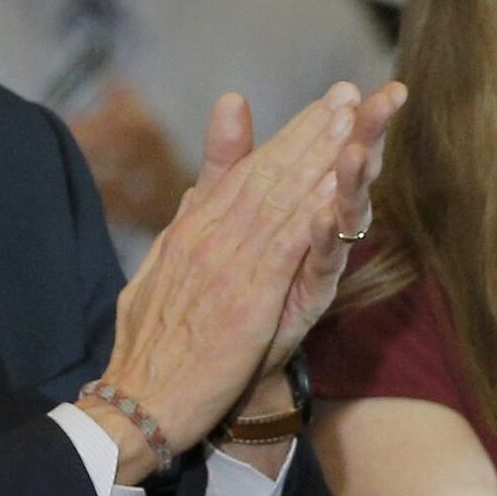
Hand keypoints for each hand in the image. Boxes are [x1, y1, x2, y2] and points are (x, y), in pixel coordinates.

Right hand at [81, 91, 366, 477]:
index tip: (332, 102)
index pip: (250, 171)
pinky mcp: (245, 304)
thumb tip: (203, 187)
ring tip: (359, 124)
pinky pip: (285, 253)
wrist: (137, 402)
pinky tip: (342, 193)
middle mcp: (209, 238)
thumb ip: (195, 214)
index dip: (294, 133)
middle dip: (315, 131)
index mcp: (193, 230)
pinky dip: (313, 219)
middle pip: (271, 174)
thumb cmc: (152, 344)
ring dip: (322, 159)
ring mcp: (227, 268)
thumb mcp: (168, 266)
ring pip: (282, 202)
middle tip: (355, 93)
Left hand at [228, 78, 409, 390]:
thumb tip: (234, 99)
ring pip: (341, 217)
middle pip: (344, 176)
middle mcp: (311, 235)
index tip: (351, 86)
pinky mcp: (304, 304)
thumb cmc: (213, 291)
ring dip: (351, 182)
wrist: (189, 365)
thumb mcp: (218, 211)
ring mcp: (311, 268)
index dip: (335, 120)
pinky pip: (320, 268)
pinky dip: (323, 239)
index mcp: (292, 208)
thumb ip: (230, 160)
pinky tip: (326, 215)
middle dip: (366, 136)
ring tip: (359, 148)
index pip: (319, 152)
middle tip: (390, 99)